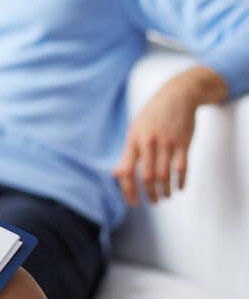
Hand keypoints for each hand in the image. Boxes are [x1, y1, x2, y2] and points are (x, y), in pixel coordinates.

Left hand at [113, 78, 195, 204]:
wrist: (177, 95)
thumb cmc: (153, 115)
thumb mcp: (135, 130)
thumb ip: (127, 154)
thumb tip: (116, 175)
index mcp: (134, 141)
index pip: (127, 171)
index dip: (128, 190)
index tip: (133, 202)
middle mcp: (149, 143)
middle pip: (146, 177)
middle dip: (149, 194)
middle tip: (152, 202)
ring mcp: (167, 143)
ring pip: (164, 175)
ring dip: (164, 191)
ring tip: (165, 197)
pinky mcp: (183, 143)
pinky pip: (182, 167)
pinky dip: (180, 182)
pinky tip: (179, 189)